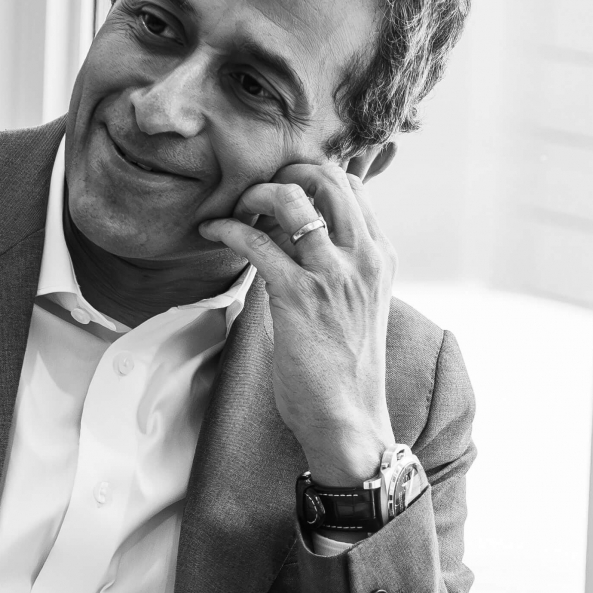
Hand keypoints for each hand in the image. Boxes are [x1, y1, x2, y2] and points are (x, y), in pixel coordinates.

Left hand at [199, 161, 394, 486]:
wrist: (349, 419)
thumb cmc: (345, 371)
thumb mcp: (357, 307)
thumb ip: (336, 269)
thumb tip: (293, 240)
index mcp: (379, 258)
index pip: (351, 188)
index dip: (312, 177)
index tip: (283, 189)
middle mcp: (362, 258)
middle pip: (326, 177)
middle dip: (285, 172)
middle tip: (254, 190)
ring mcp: (332, 275)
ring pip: (292, 199)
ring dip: (253, 195)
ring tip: (233, 208)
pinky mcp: (298, 296)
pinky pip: (256, 241)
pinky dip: (228, 229)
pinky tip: (213, 232)